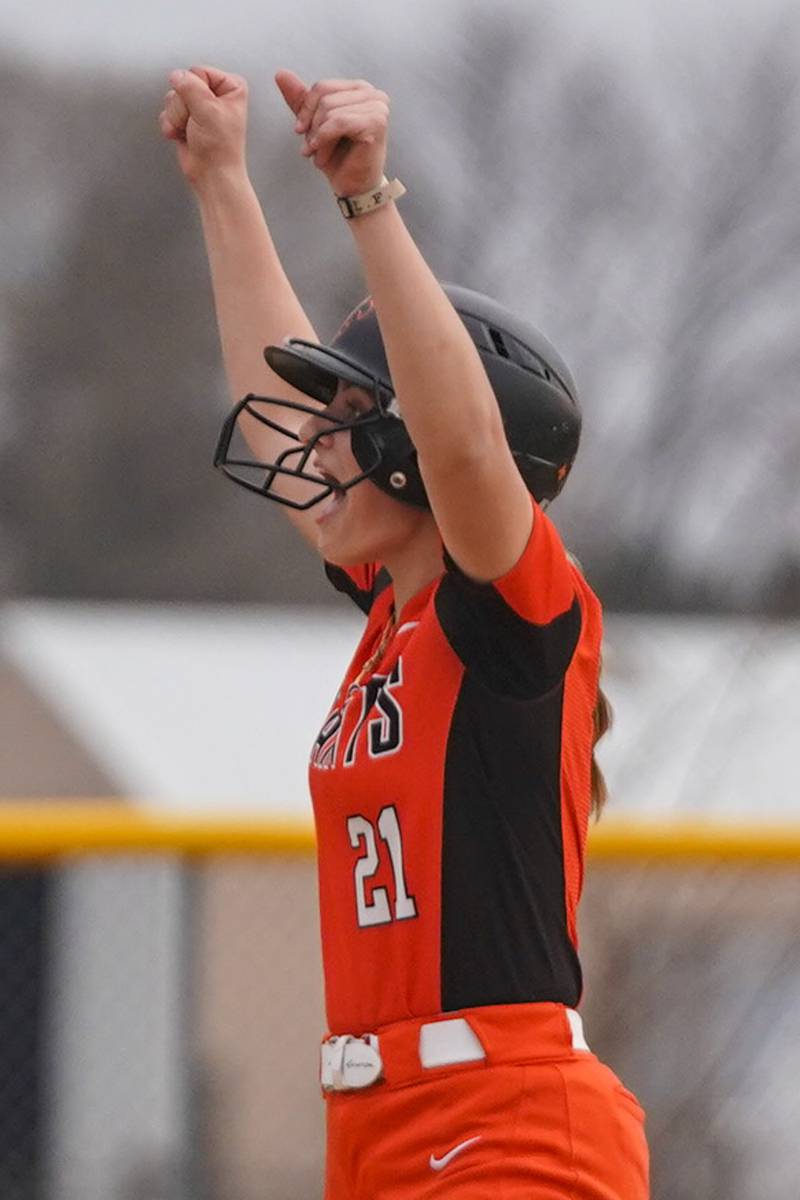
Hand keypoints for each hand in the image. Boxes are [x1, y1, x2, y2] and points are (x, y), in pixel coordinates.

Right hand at [159, 65, 248, 185]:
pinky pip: (167, 111)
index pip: (198, 71)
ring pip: (173, 97)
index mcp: (230, 87)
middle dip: (184, 107)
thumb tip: (176, 75)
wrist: (212, 174)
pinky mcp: (185, 118)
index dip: (195, 91)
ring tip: (192, 130)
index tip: (205, 111)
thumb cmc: (220, 148)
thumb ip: (190, 86)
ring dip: (177, 117)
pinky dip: (171, 125)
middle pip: (183, 84)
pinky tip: (184, 135)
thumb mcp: (208, 110)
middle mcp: (214, 93)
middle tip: (197, 123)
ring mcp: (198, 106)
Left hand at [275, 70, 389, 196]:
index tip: (298, 130)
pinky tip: (320, 154)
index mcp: (359, 89)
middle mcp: (372, 93)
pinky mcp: (377, 122)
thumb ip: (301, 100)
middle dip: (312, 126)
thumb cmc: (339, 157)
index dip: (306, 109)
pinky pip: (339, 122)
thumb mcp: (315, 125)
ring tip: (318, 155)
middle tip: (310, 148)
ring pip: (330, 111)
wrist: (354, 187)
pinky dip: (324, 139)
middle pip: (325, 98)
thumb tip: (280, 73)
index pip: (322, 87)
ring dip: (318, 138)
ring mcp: (377, 106)